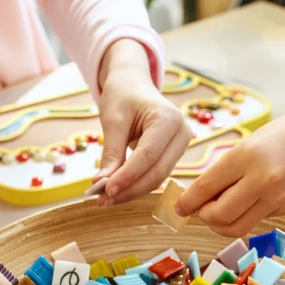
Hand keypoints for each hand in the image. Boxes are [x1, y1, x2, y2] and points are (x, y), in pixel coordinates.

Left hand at [96, 39, 192, 205]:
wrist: (133, 83)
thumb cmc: (123, 95)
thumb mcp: (113, 120)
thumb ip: (111, 153)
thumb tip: (102, 184)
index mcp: (169, 119)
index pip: (148, 156)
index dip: (128, 176)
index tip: (105, 190)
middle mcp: (182, 133)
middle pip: (157, 172)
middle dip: (130, 189)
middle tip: (102, 200)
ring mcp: (181, 145)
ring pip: (157, 178)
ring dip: (131, 191)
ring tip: (105, 198)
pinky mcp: (173, 154)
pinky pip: (155, 174)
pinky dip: (135, 184)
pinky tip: (116, 190)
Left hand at [174, 105, 284, 236]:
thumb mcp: (250, 144)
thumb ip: (227, 171)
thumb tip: (199, 198)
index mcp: (246, 157)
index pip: (205, 189)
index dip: (187, 203)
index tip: (179, 208)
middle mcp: (261, 180)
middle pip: (218, 217)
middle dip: (205, 217)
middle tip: (203, 209)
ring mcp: (277, 198)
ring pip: (237, 227)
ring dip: (222, 224)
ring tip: (222, 210)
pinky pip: (258, 220)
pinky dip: (247, 215)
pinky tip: (253, 199)